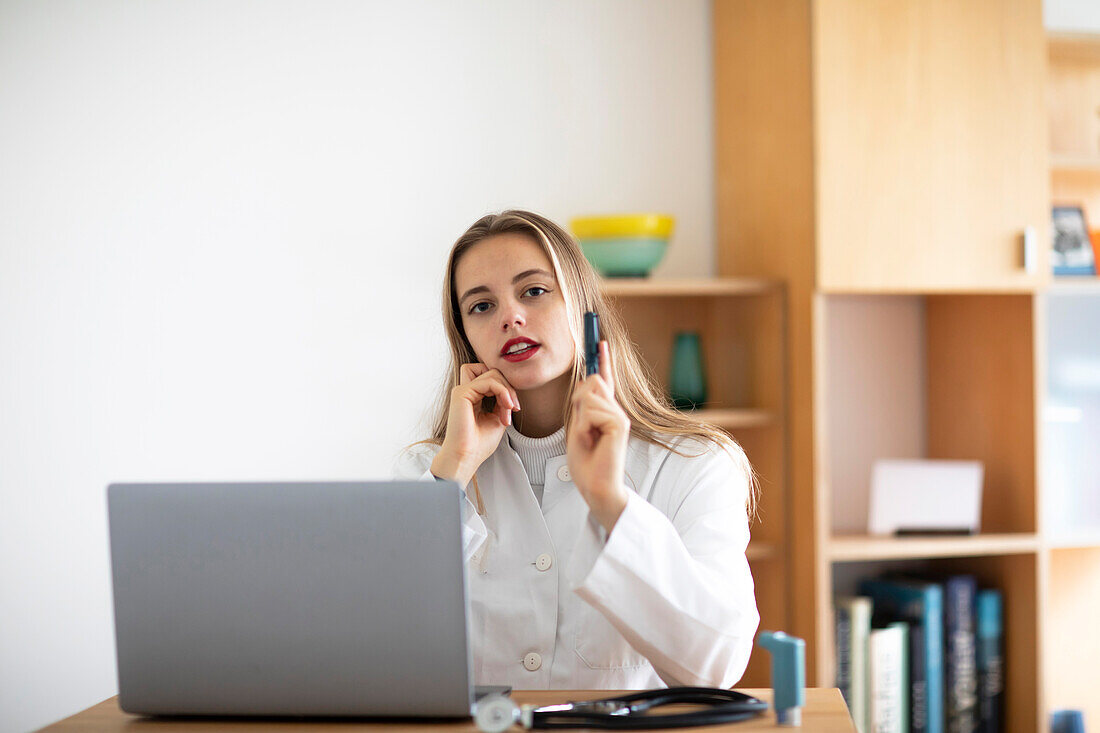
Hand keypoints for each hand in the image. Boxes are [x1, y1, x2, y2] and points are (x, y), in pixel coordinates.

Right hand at [432, 364, 519, 486]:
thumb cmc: (480, 443)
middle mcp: (466, 391)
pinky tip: (506, 406)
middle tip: (514, 408)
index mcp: (473, 397)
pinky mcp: (462, 393)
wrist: (467, 456)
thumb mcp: (498, 418)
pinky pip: (489, 381)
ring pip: (492, 373)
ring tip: (509, 410)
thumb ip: (502, 401)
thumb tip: (510, 389)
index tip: (515, 408)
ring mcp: (463, 390)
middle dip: (509, 388)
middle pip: (493, 372)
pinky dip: (502, 391)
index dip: (507, 388)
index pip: (492, 378)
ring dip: (507, 391)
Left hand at [566, 340, 629, 531]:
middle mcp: (616, 411)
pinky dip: (584, 426)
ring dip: (580, 418)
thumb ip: (583, 406)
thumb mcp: (577, 428)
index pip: (604, 380)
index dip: (602, 360)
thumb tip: (587, 381)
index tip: (600, 341)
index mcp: (606, 412)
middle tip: (582, 430)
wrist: (596, 487)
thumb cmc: (586, 463)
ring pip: (589, 396)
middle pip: (591, 383)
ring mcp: (620, 417)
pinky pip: (591, 411)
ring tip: (588, 439)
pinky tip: (593, 441)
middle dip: (578, 402)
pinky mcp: (620, 425)